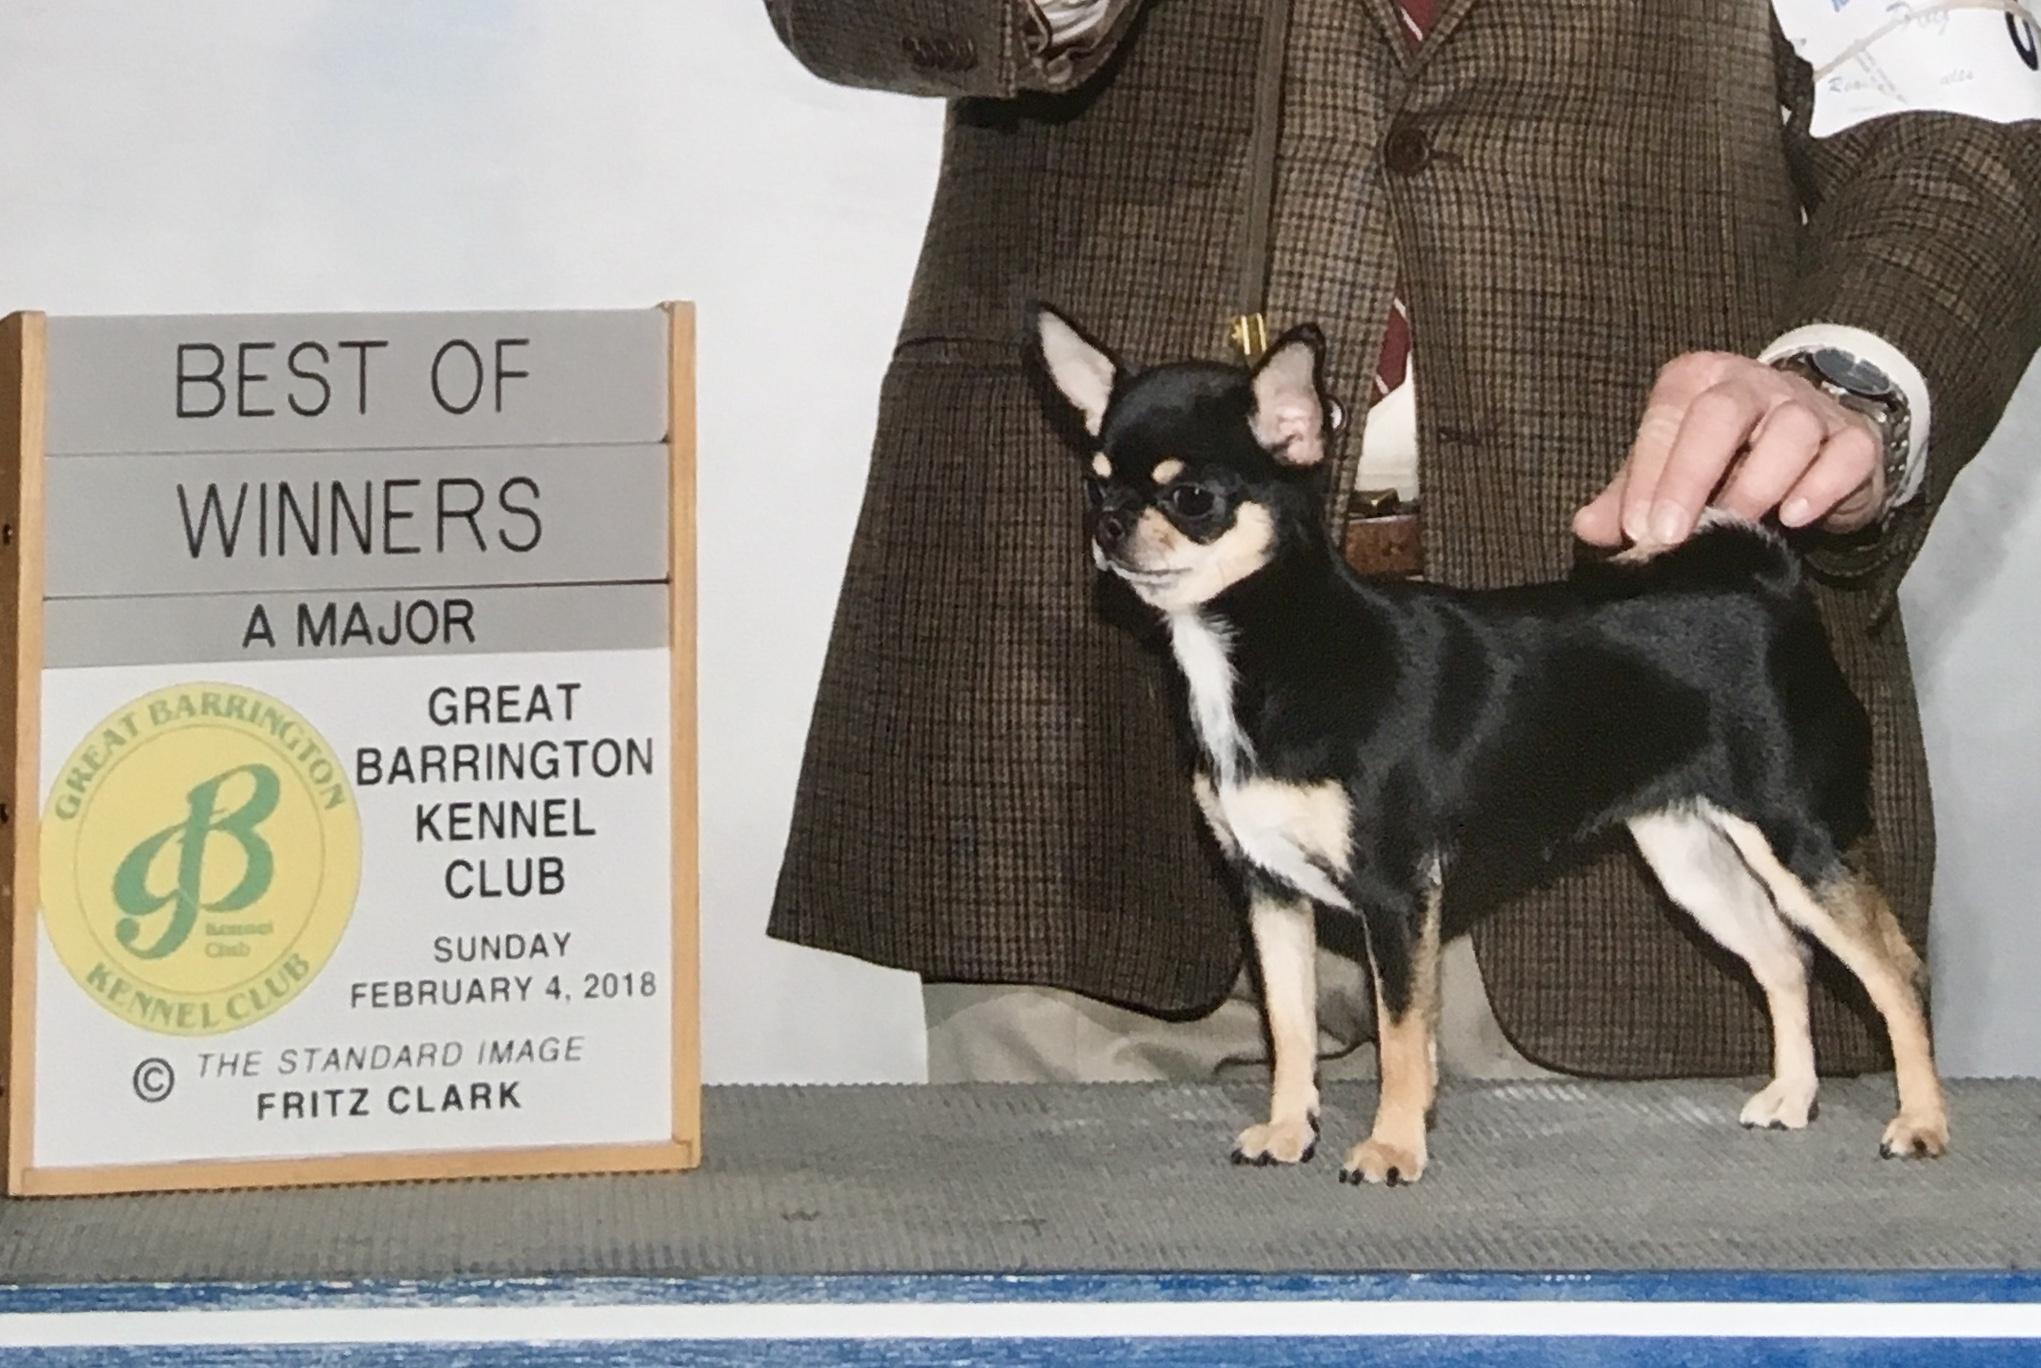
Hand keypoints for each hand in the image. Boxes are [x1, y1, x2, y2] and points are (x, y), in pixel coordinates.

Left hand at [1574, 351, 1885, 548]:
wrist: (1812, 455)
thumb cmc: (1724, 462)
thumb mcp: (1669, 473)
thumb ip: (1627, 498)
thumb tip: (1587, 527)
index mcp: (1697, 381)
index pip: (1668, 417)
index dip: (1650, 474)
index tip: (1637, 529)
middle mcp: (1752, 384)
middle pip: (1722, 413)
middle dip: (1691, 475)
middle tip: (1671, 535)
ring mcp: (1809, 407)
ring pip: (1790, 429)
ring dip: (1758, 483)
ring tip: (1736, 528)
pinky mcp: (1856, 439)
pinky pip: (1847, 454)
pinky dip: (1821, 486)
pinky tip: (1793, 517)